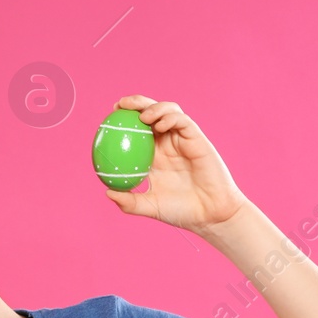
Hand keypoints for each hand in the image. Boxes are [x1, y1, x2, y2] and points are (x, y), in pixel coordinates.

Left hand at [104, 95, 248, 235]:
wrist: (210, 214)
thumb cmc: (181, 211)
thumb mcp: (150, 206)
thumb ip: (129, 202)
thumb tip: (107, 192)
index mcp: (154, 155)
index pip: (137, 129)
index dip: (124, 118)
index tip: (110, 113)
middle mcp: (167, 143)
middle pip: (151, 113)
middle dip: (136, 103)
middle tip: (120, 104)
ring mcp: (182, 139)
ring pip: (168, 111)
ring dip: (154, 107)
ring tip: (142, 116)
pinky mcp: (197, 139)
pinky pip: (183, 121)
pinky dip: (171, 118)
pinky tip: (160, 125)